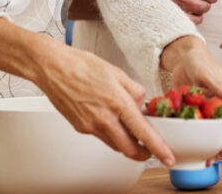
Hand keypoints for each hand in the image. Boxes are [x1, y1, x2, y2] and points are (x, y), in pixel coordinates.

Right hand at [37, 45, 176, 164]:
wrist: (54, 68)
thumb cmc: (82, 65)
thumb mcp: (117, 72)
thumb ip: (134, 90)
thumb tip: (142, 104)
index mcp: (118, 102)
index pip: (143, 133)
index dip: (158, 148)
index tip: (168, 157)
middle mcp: (104, 119)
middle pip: (129, 149)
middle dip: (143, 153)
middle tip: (151, 148)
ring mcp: (90, 126)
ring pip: (115, 145)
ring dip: (127, 143)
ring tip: (131, 130)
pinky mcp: (80, 128)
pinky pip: (101, 136)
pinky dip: (111, 132)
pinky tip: (110, 119)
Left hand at [161, 36, 221, 158]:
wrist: (181, 55)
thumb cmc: (200, 60)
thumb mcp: (209, 75)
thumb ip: (221, 88)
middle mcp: (212, 107)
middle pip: (216, 131)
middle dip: (213, 147)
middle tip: (208, 161)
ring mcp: (198, 109)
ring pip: (201, 130)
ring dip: (198, 143)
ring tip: (195, 158)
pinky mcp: (185, 109)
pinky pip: (185, 123)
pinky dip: (183, 132)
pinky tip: (177, 141)